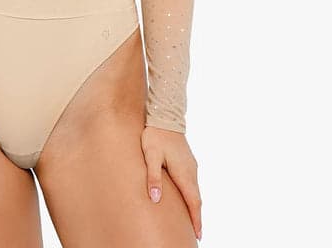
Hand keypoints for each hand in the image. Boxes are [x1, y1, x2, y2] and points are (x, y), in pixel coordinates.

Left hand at [140, 126, 201, 240]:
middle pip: (197, 199)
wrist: (165, 115)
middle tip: (196, 233)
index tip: (198, 235)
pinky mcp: (188, 160)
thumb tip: (156, 199)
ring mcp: (191, 165)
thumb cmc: (155, 135)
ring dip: (195, 206)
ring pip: (196, 190)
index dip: (196, 220)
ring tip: (193, 220)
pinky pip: (193, 182)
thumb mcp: (151, 156)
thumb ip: (153, 177)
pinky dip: (192, 195)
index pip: (193, 202)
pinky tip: (187, 198)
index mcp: (184, 173)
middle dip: (197, 217)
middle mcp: (191, 171)